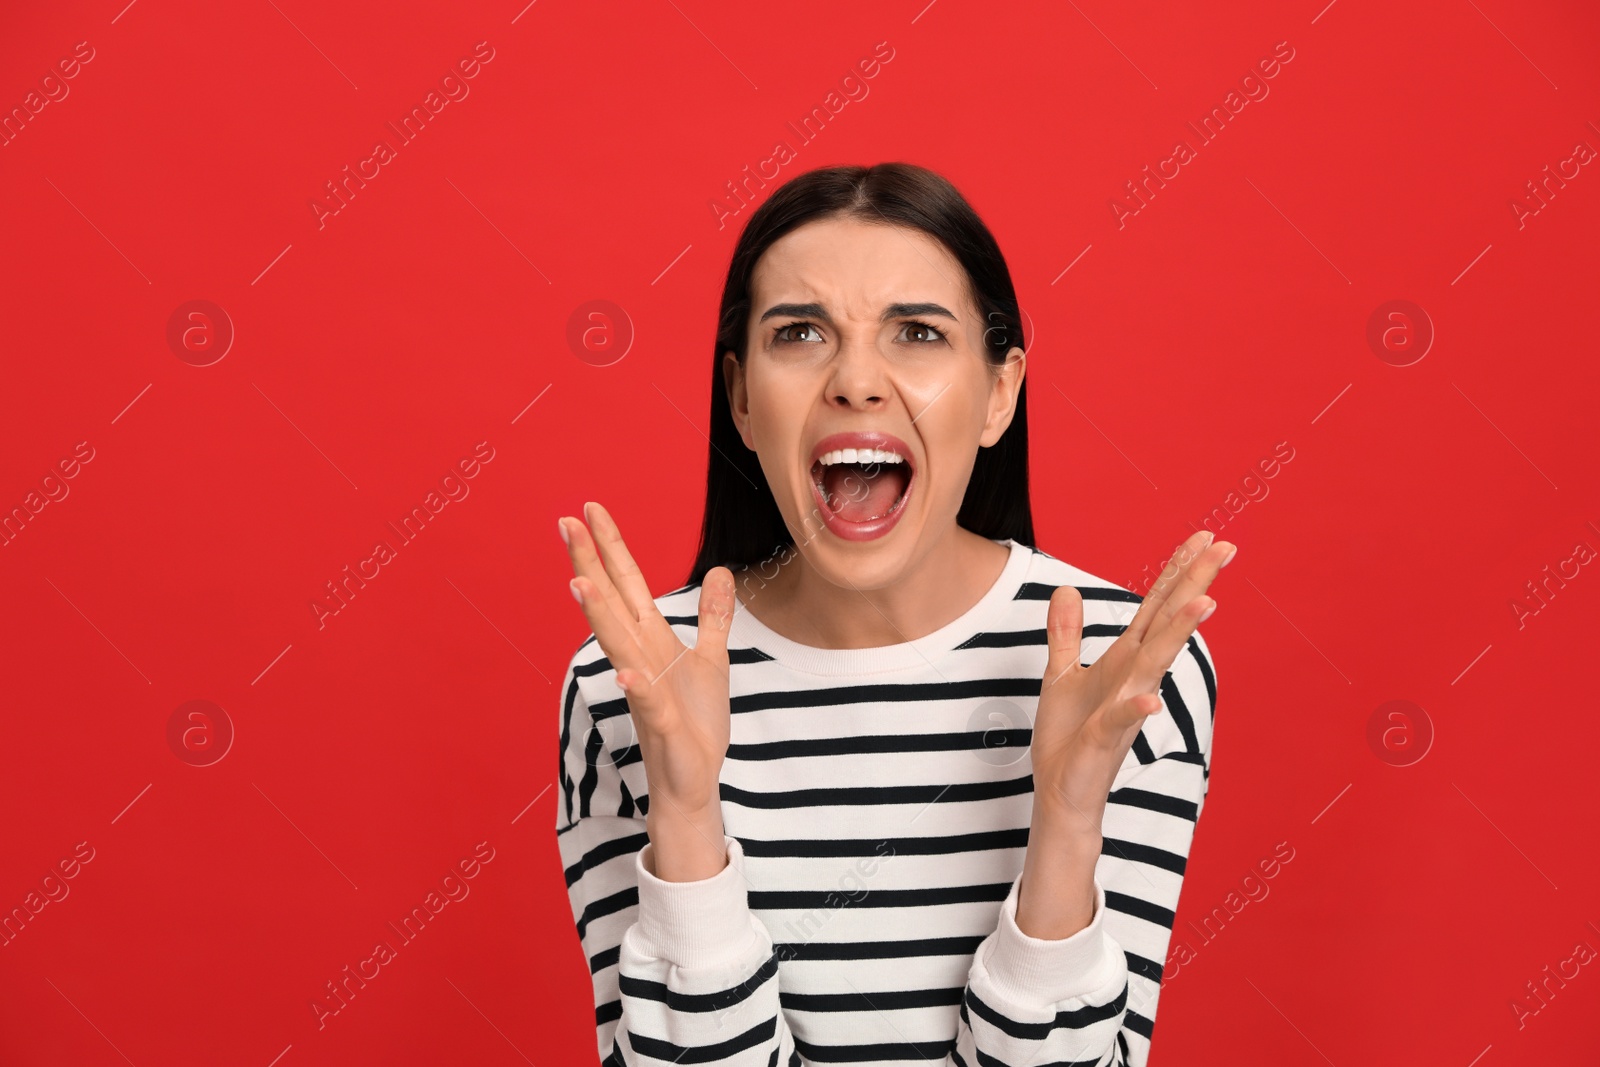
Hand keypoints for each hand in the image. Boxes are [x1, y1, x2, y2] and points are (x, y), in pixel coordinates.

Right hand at [559, 501, 736, 879]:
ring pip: (619, 645)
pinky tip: (628, 672)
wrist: (692, 779)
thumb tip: (721, 572)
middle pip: (611, 602)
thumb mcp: (712, 660)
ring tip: (579, 582)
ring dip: (599, 615)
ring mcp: (645, 690)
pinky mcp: (661, 723)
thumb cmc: (694, 723)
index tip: (590, 509)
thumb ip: (714, 618)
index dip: (611, 547)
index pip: (626, 584)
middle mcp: (641, 658)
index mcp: (652, 640)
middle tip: (565, 522)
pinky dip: (637, 686)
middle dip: (590, 563)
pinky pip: (647, 701)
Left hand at [1015, 529, 1233, 937]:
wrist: (1063, 795)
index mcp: (1124, 660)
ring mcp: (1125, 707)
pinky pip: (1121, 719)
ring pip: (1155, 663)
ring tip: (1205, 600)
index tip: (1205, 536)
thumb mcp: (1061, 675)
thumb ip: (1065, 634)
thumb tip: (1065, 589)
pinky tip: (1150, 698)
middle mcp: (1134, 678)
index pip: (1156, 607)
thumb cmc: (1069, 737)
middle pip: (1168, 623)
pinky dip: (1136, 708)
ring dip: (1179, 633)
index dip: (1177, 571)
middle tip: (1226, 547)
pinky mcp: (1104, 739)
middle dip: (1195, 584)